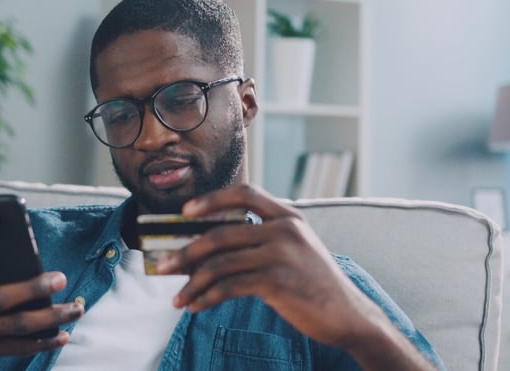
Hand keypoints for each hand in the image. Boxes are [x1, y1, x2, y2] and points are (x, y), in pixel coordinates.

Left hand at [155, 185, 433, 369]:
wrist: (347, 314)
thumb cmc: (312, 282)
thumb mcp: (294, 249)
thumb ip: (259, 239)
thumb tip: (204, 247)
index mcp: (288, 216)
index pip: (245, 193)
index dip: (212, 199)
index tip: (186, 211)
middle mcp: (285, 230)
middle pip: (221, 234)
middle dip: (186, 251)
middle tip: (162, 266)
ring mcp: (282, 255)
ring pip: (220, 263)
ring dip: (191, 282)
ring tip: (176, 297)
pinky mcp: (278, 282)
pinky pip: (229, 287)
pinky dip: (206, 298)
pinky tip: (194, 306)